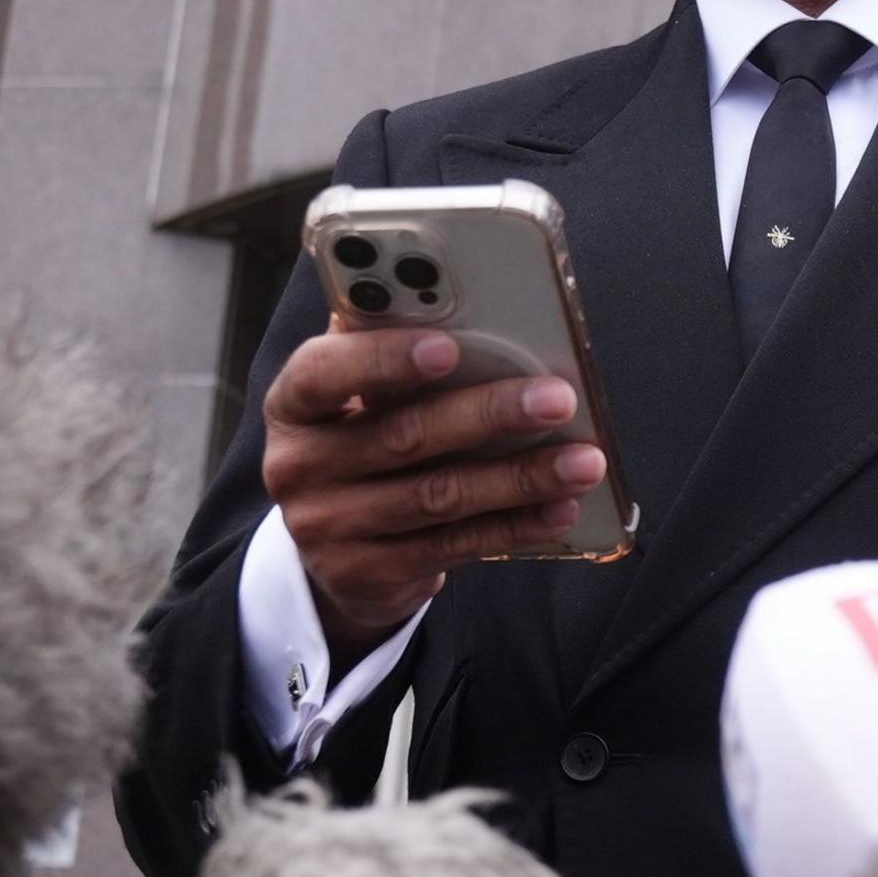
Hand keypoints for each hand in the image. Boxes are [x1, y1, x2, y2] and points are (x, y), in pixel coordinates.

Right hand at [260, 322, 606, 661]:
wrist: (339, 550)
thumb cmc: (365, 441)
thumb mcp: (361, 397)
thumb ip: (393, 350)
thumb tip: (463, 302)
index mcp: (295, 403)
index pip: (324, 372)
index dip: (384, 359)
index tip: (448, 346)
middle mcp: (298, 466)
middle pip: (403, 435)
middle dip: (488, 414)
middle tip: (558, 399)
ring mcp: (327, 526)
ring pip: (439, 497)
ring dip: (519, 478)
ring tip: (583, 461)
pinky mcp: (365, 573)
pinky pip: (453, 546)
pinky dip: (515, 525)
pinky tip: (560, 508)